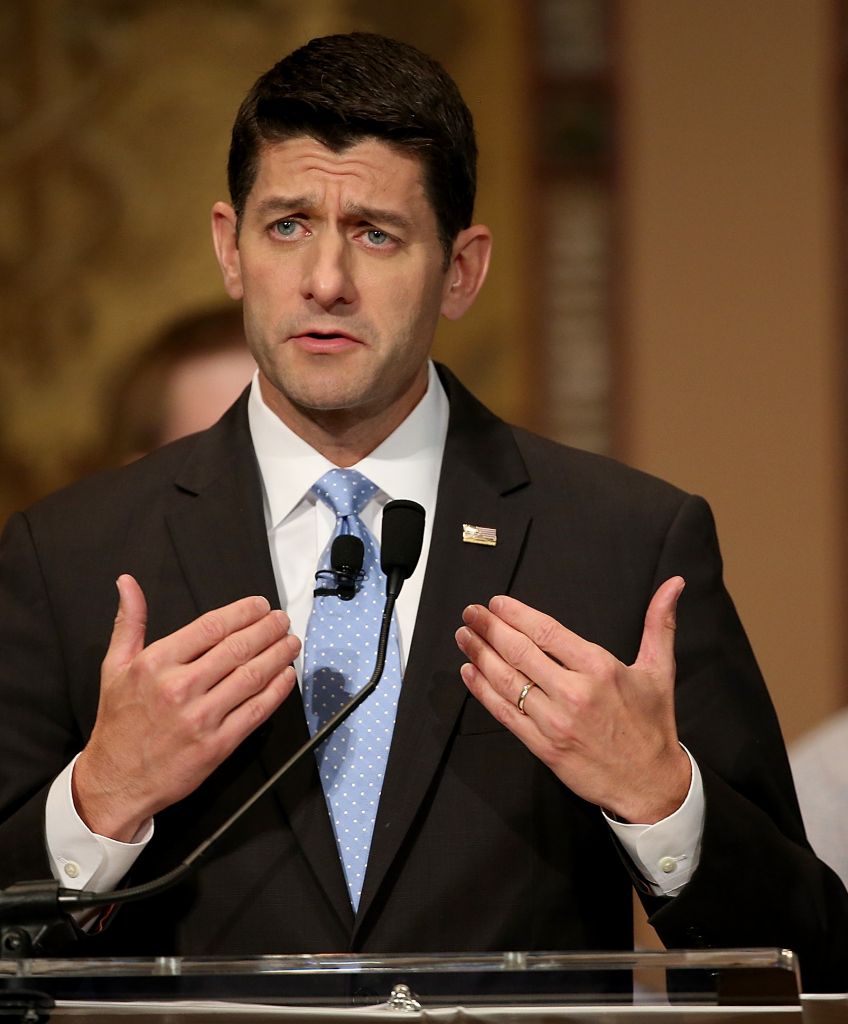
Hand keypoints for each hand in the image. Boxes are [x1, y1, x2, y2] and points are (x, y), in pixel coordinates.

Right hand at [73, 574, 299, 840]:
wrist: (116, 780)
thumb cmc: (119, 722)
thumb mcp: (115, 667)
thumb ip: (129, 622)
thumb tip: (128, 583)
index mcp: (156, 664)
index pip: (212, 627)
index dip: (243, 612)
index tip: (261, 605)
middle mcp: (179, 688)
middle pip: (237, 648)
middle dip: (268, 629)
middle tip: (282, 620)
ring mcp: (201, 718)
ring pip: (252, 676)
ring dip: (278, 655)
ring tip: (291, 642)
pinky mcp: (217, 745)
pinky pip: (256, 711)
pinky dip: (277, 691)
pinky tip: (287, 676)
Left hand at [455, 577, 689, 823]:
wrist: (651, 784)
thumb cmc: (653, 725)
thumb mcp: (660, 669)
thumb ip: (660, 623)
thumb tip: (673, 583)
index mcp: (599, 668)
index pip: (546, 632)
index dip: (516, 614)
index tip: (496, 603)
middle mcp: (574, 693)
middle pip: (519, 652)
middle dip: (489, 628)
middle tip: (470, 613)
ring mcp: (555, 721)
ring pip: (506, 681)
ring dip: (479, 655)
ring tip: (464, 636)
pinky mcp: (543, 746)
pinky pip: (504, 714)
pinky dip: (482, 691)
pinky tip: (469, 673)